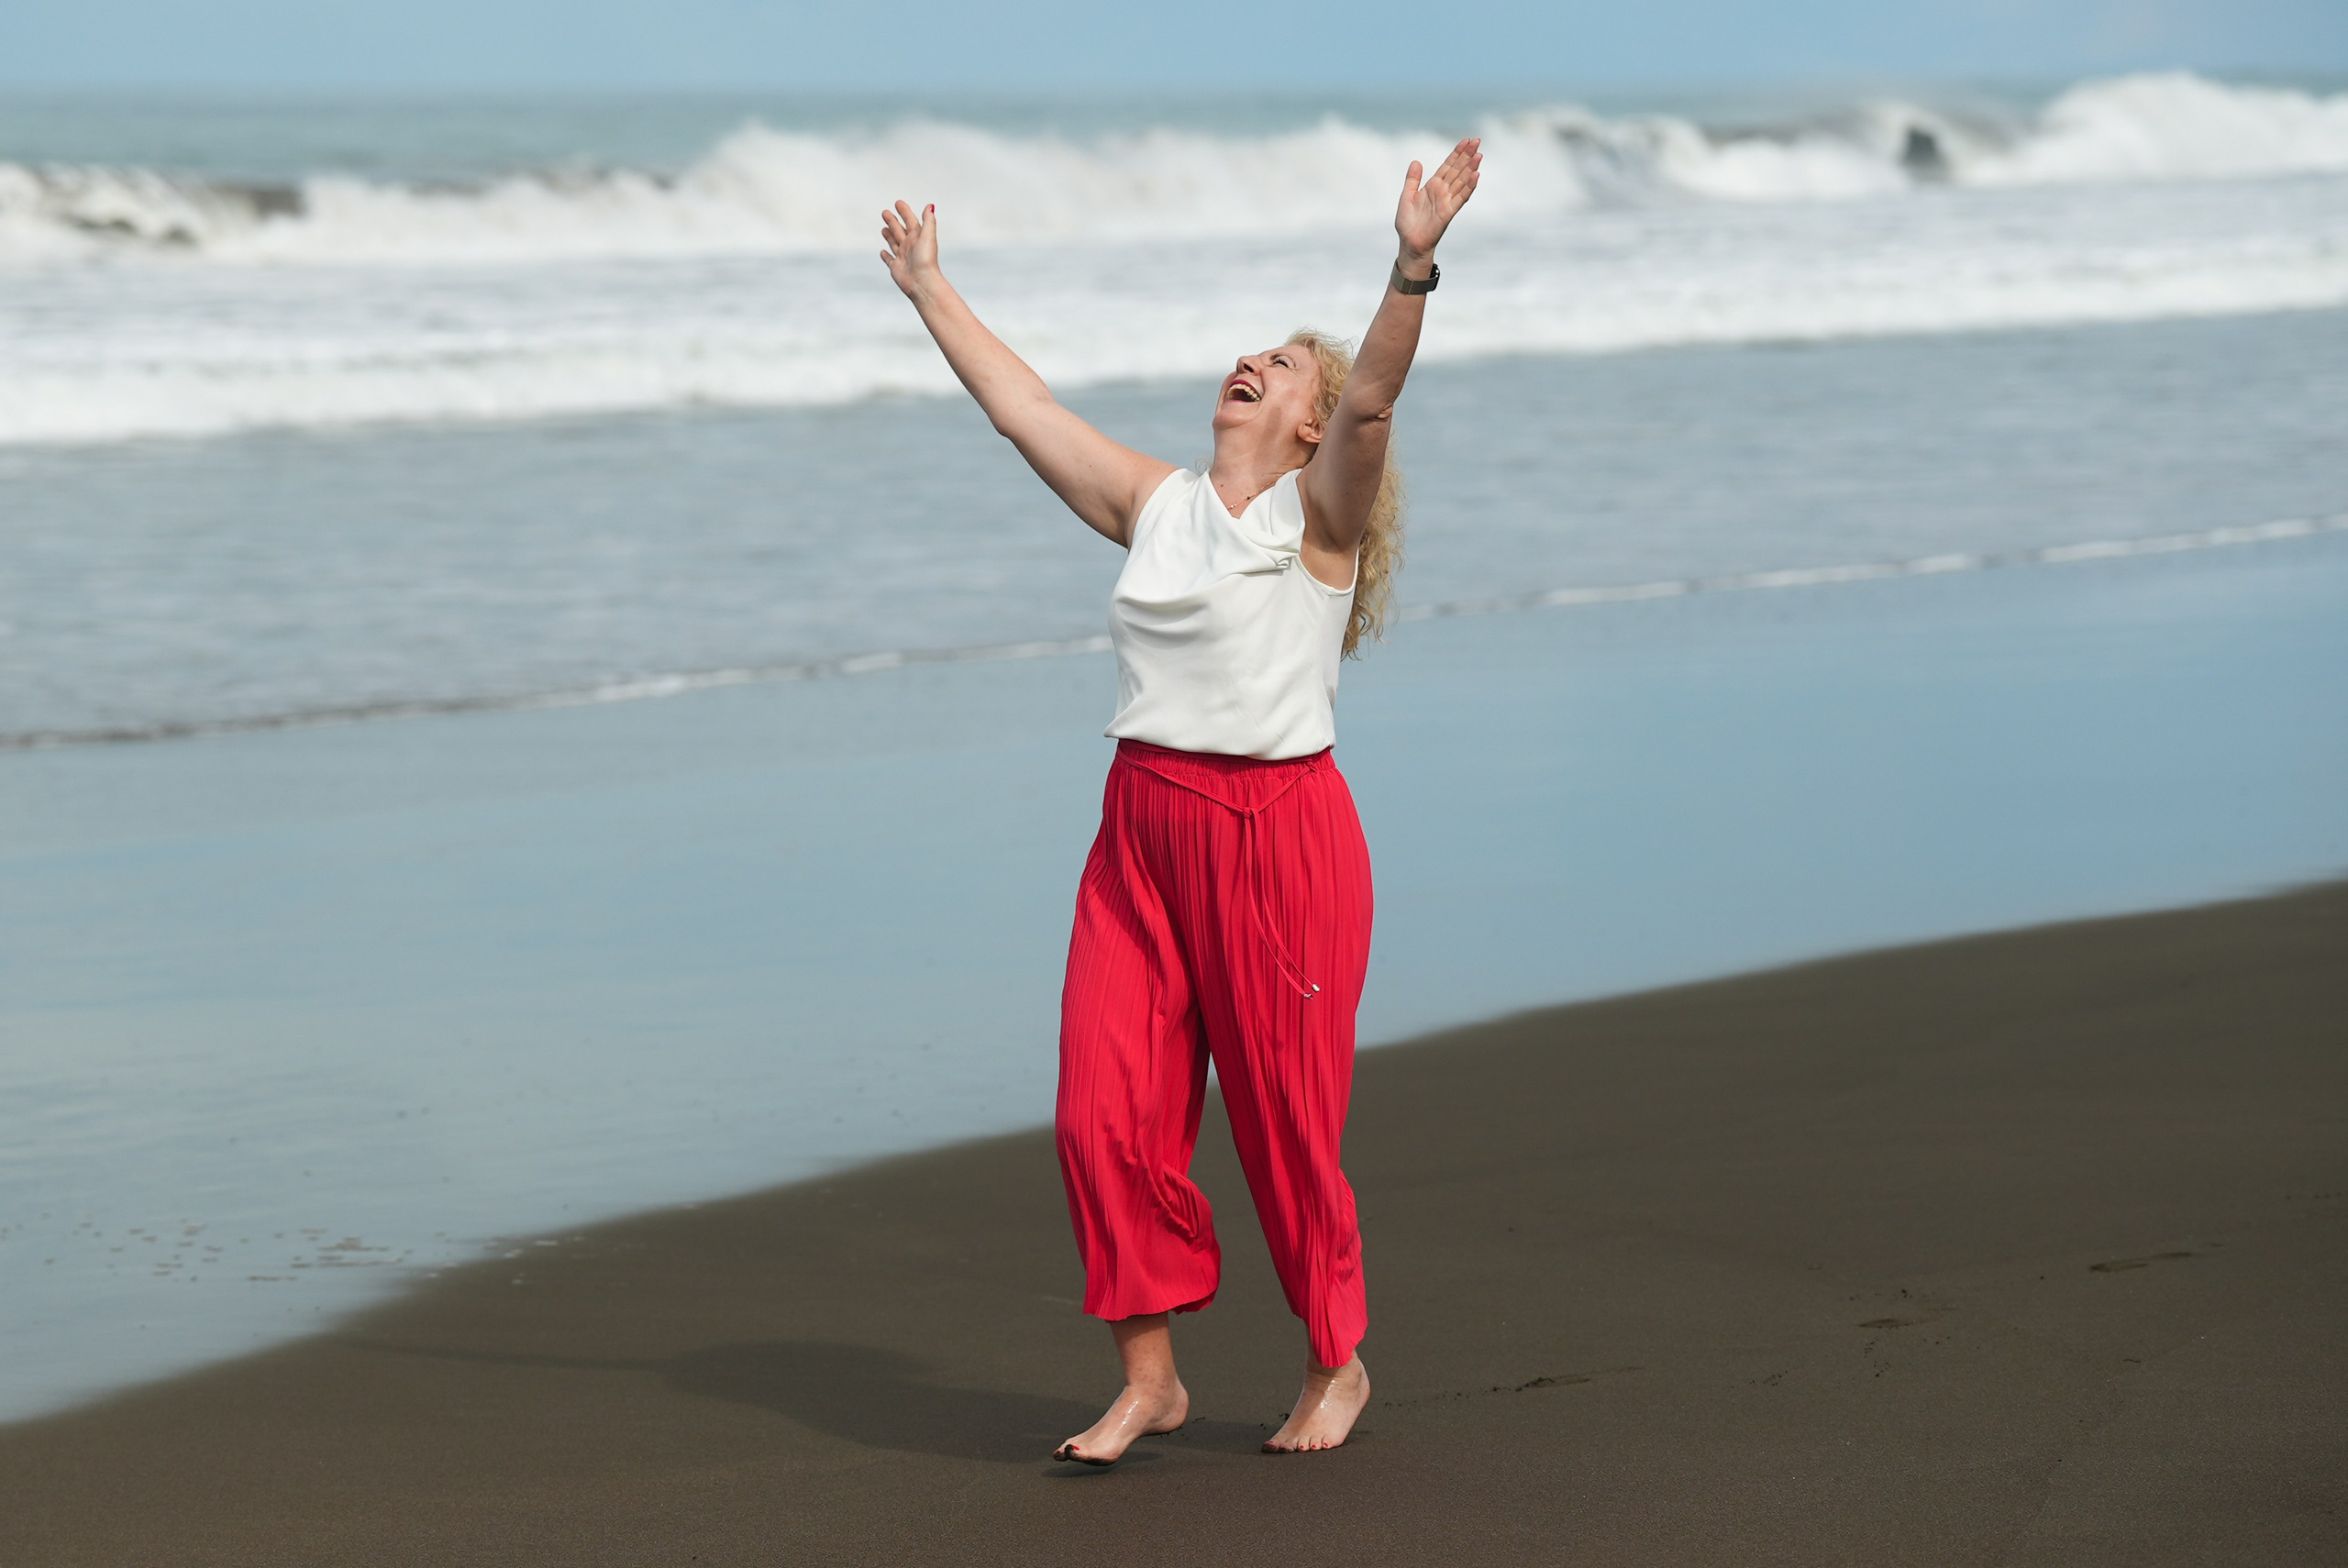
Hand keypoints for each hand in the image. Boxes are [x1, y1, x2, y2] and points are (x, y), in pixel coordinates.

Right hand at [879, 200, 939, 298]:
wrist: (922, 282)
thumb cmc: (926, 260)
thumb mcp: (928, 236)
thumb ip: (928, 221)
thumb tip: (930, 206)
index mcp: (918, 238)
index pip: (910, 221)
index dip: (904, 212)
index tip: (898, 203)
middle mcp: (910, 246)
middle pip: (899, 230)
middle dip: (892, 221)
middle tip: (885, 212)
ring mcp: (903, 257)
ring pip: (894, 243)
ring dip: (889, 235)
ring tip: (884, 228)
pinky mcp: (896, 267)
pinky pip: (889, 260)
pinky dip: (885, 256)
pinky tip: (883, 252)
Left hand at [1394, 137, 1481, 265]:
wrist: (1410, 243)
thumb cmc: (1408, 223)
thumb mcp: (1406, 197)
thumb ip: (1412, 180)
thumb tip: (1416, 161)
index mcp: (1433, 186)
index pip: (1448, 166)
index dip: (1457, 153)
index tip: (1466, 140)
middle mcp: (1442, 191)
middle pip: (1458, 170)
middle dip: (1467, 155)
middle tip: (1477, 141)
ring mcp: (1447, 201)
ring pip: (1462, 181)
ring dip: (1471, 168)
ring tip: (1479, 155)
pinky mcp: (1448, 212)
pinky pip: (1460, 198)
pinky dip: (1468, 187)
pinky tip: (1475, 175)